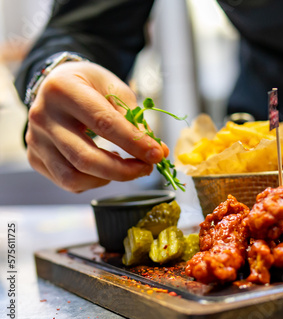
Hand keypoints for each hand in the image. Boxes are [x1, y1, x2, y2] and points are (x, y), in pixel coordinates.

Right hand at [25, 61, 168, 191]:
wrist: (57, 84)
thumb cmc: (90, 85)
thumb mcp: (115, 89)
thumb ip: (135, 119)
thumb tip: (157, 151)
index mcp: (63, 90)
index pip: (103, 123)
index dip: (134, 143)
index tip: (157, 154)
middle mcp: (42, 116)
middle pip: (85, 158)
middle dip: (123, 170)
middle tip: (147, 168)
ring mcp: (35, 140)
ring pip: (73, 176)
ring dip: (108, 179)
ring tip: (126, 168)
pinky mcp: (35, 157)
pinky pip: (67, 181)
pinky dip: (93, 181)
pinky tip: (105, 167)